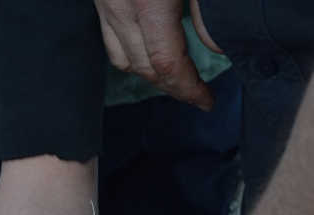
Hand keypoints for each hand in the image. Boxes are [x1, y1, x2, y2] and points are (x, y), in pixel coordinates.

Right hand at [92, 0, 220, 110]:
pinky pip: (110, 38)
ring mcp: (106, 5)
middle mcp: (121, 9)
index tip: (205, 101)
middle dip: (172, 87)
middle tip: (196, 97)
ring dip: (150, 76)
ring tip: (174, 80)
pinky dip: (129, 54)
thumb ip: (204, 11)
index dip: (188, 88)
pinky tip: (147, 53)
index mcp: (148, 4)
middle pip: (144, 67)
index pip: (167, 62)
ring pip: (123, 59)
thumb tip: (214, 47)